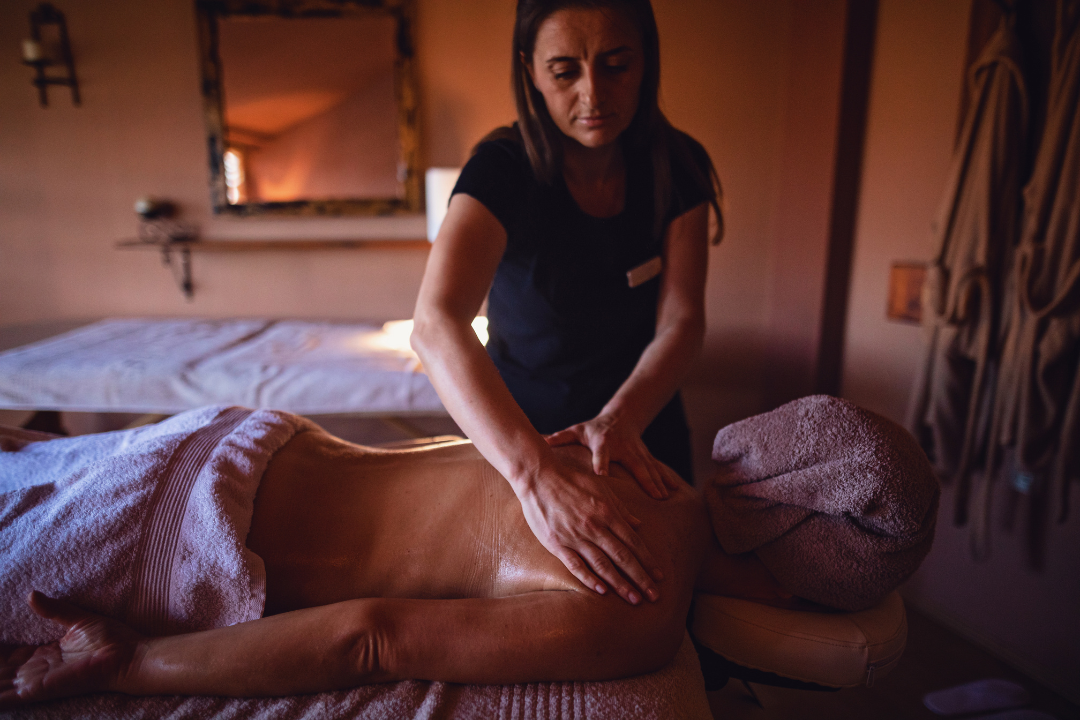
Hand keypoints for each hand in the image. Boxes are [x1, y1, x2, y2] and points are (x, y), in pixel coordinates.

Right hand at [0, 592, 142, 708]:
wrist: (130, 656)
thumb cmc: (111, 639)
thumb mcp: (77, 619)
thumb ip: (53, 610)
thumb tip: (31, 594)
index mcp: (41, 655)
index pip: (5, 653)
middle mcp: (34, 670)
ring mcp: (34, 682)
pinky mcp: (38, 690)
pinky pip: (5, 697)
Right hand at [517, 455, 663, 604]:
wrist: (538, 476)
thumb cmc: (571, 479)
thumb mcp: (601, 487)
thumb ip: (621, 508)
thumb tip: (639, 525)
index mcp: (607, 513)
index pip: (633, 542)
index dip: (648, 561)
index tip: (659, 576)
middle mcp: (595, 527)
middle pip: (623, 557)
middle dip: (640, 578)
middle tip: (654, 596)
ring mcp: (576, 537)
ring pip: (603, 565)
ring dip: (620, 584)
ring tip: (634, 599)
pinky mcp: (558, 544)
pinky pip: (576, 565)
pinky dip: (590, 579)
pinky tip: (602, 591)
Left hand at [546, 415, 677, 500]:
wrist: (621, 417)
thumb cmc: (594, 429)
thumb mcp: (578, 430)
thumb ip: (561, 437)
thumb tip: (542, 440)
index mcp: (603, 443)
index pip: (601, 454)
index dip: (601, 463)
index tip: (601, 475)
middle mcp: (623, 447)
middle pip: (635, 464)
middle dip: (645, 479)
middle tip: (654, 495)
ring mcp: (637, 452)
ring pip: (650, 467)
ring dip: (659, 482)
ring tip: (665, 497)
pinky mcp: (645, 455)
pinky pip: (657, 468)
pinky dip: (666, 478)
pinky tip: (675, 491)